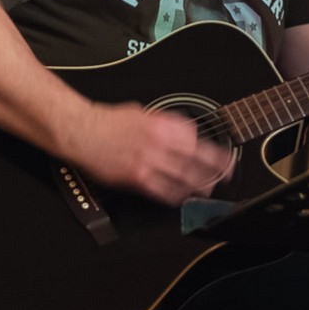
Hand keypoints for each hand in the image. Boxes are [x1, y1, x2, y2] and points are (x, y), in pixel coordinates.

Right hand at [71, 101, 233, 206]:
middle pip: (195, 159)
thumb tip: (179, 132)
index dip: (207, 146)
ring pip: (183, 178)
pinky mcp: (137, 178)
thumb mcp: (142, 111)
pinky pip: (163, 192)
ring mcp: (148, 162)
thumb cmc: (108, 120)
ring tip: (208, 189)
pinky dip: (177, 196)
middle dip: (215, 168)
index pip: (194, 137)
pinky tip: (183, 198)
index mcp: (161, 123)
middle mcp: (158, 143)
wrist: (82, 131)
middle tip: (225, 174)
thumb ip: (163, 123)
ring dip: (199, 185)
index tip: (216, 152)